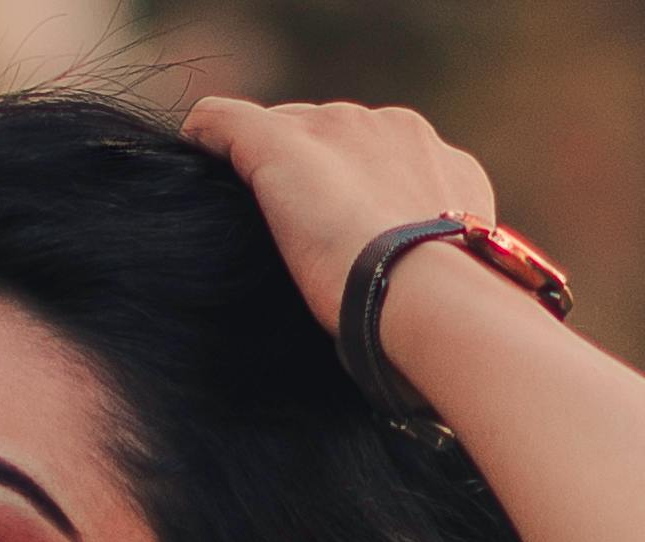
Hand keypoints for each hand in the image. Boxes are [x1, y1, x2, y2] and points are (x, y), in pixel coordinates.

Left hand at [182, 93, 496, 339]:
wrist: (426, 294)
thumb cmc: (443, 316)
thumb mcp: (450, 286)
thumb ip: (425, 269)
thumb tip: (402, 304)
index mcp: (435, 162)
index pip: (378, 155)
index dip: (353, 191)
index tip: (337, 233)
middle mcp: (390, 128)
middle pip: (331, 134)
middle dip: (312, 174)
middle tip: (294, 231)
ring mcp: (335, 129)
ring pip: (285, 127)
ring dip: (267, 165)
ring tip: (249, 214)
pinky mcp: (280, 145)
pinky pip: (224, 122)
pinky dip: (206, 138)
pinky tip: (194, 159)